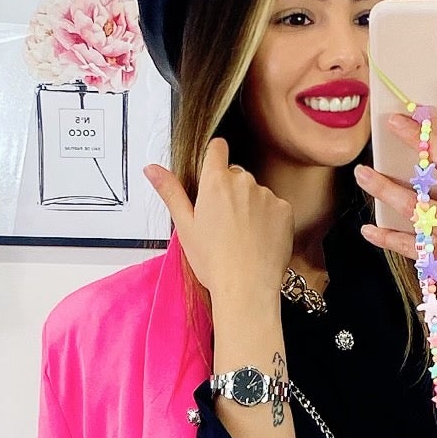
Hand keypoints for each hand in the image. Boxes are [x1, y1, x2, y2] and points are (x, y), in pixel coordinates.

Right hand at [144, 138, 291, 309]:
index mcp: (216, 182)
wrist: (246, 289)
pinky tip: (260, 241)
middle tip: (224, 224)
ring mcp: (267, 195)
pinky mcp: (285, 210)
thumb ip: (170, 191)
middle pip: (236, 175)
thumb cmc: (213, 261)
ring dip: (250, 207)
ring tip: (243, 237)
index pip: (217, 148)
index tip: (213, 175)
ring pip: (256, 193)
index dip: (214, 159)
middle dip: (231, 191)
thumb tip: (151, 168)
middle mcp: (243, 181)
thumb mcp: (185, 226)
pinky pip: (275, 208)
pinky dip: (269, 220)